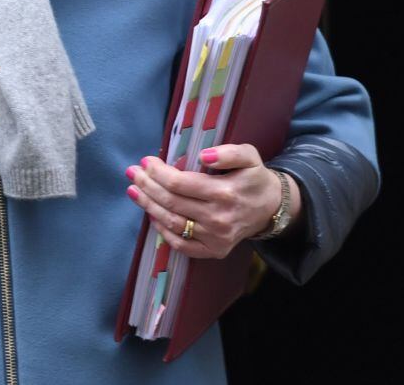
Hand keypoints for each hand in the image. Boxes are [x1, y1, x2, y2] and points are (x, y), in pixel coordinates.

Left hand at [125, 143, 299, 258]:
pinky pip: (181, 244)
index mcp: (225, 192)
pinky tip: (151, 215)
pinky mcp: (214, 251)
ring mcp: (215, 238)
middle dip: (147, 186)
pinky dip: (162, 231)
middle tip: (132, 173)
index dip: (158, 173)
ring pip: (171, 222)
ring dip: (148, 206)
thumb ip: (228, 153)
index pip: (180, 183)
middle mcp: (218, 218)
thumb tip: (203, 156)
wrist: (271, 208)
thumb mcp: (249, 156)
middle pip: (171, 202)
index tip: (145, 161)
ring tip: (133, 191)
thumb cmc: (254, 177)